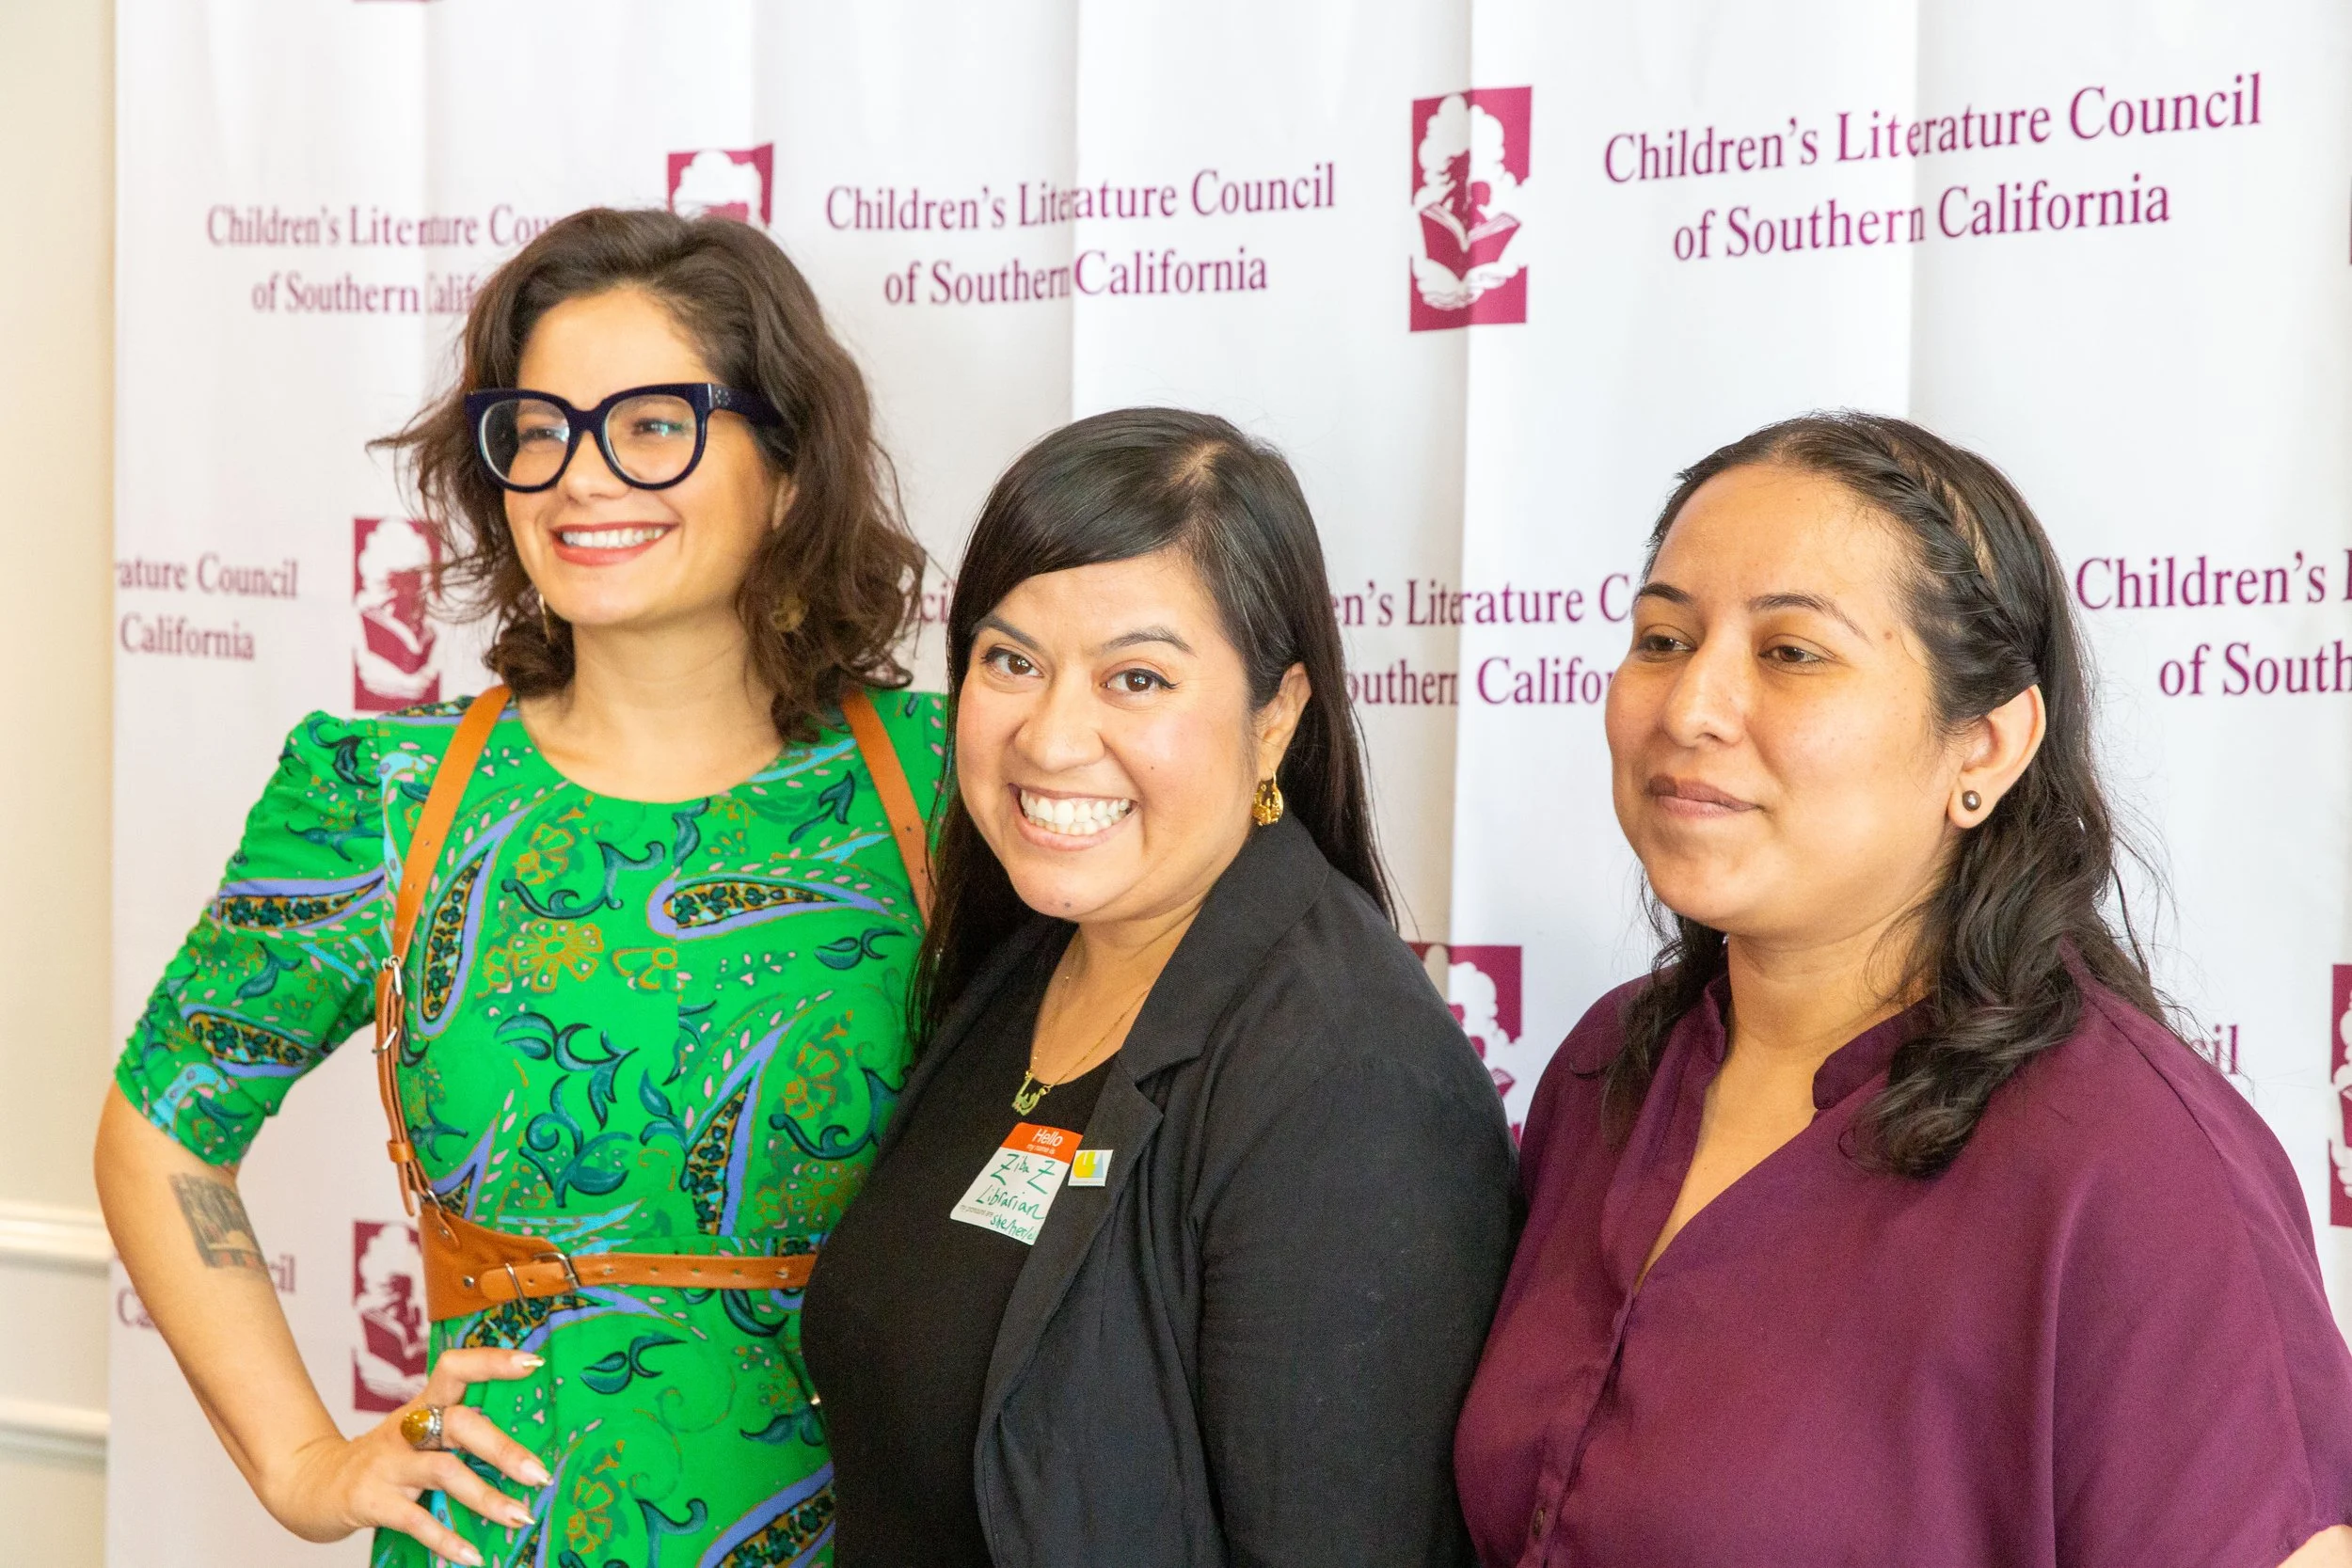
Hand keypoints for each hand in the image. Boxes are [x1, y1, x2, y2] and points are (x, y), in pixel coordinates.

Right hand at [260, 1347, 550, 1566]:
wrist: (310, 1484)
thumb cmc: (383, 1459)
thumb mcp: (418, 1433)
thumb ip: (461, 1434)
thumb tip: (527, 1450)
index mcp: (423, 1405)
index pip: (456, 1368)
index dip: (492, 1361)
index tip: (533, 1362)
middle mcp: (407, 1429)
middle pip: (460, 1424)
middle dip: (503, 1448)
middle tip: (539, 1474)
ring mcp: (388, 1464)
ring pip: (444, 1471)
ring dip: (486, 1497)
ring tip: (520, 1516)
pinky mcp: (371, 1500)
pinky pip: (414, 1519)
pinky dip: (446, 1538)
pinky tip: (472, 1555)